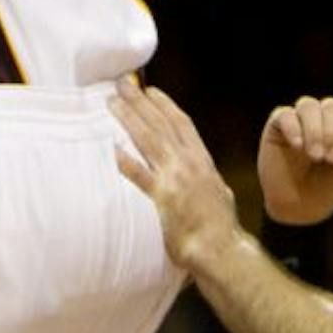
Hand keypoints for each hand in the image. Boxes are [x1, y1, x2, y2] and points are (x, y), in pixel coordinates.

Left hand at [111, 78, 242, 272]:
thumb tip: (210, 179)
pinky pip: (138, 174)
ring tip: (112, 102)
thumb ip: (211, 182)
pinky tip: (110, 147)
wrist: (222, 249)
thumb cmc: (222, 227)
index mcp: (202, 160)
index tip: (150, 90)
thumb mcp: (221, 194)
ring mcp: (174, 178)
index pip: (181, 123)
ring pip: (147, 139)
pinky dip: (124, 160)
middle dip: (140, 101)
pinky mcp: (162, 197)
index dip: (164, 104)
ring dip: (128, 118)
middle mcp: (188, 163)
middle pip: (160, 123)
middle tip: (122, 84)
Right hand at [256, 96, 332, 225]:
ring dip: (315, 130)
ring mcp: (300, 118)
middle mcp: (324, 116)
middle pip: (332, 105)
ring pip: (308, 105)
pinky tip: (298, 146)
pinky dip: (293, 128)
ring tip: (315, 155)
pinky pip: (285, 114)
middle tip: (331, 158)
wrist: (300, 208)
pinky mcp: (278, 125)